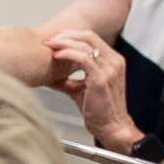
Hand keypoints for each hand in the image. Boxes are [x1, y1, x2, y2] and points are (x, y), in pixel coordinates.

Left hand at [48, 29, 140, 146]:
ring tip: (50, 46)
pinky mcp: (101, 78)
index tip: (54, 39)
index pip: (91, 38)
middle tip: (49, 40)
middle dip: (65, 35)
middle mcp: (114, 62)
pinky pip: (83, 58)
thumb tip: (48, 74)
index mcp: (113, 61)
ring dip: (64, 43)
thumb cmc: (99, 111)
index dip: (71, 35)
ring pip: (85, 44)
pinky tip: (57, 56)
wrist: (111, 127)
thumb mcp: (81, 88)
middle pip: (88, 36)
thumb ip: (69, 78)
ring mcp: (109, 69)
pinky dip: (68, 54)